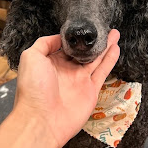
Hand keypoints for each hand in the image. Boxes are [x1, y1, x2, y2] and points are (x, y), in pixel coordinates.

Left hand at [13, 30, 119, 147]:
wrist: (42, 120)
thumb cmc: (33, 89)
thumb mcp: (31, 57)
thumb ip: (44, 44)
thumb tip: (60, 38)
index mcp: (51, 63)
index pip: (66, 47)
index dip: (75, 38)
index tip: (83, 27)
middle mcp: (66, 71)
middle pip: (83, 52)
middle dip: (92, 41)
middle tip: (103, 29)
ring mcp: (79, 81)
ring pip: (96, 59)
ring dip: (106, 46)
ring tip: (114, 34)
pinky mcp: (91, 91)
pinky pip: (102, 72)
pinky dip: (110, 60)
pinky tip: (116, 48)